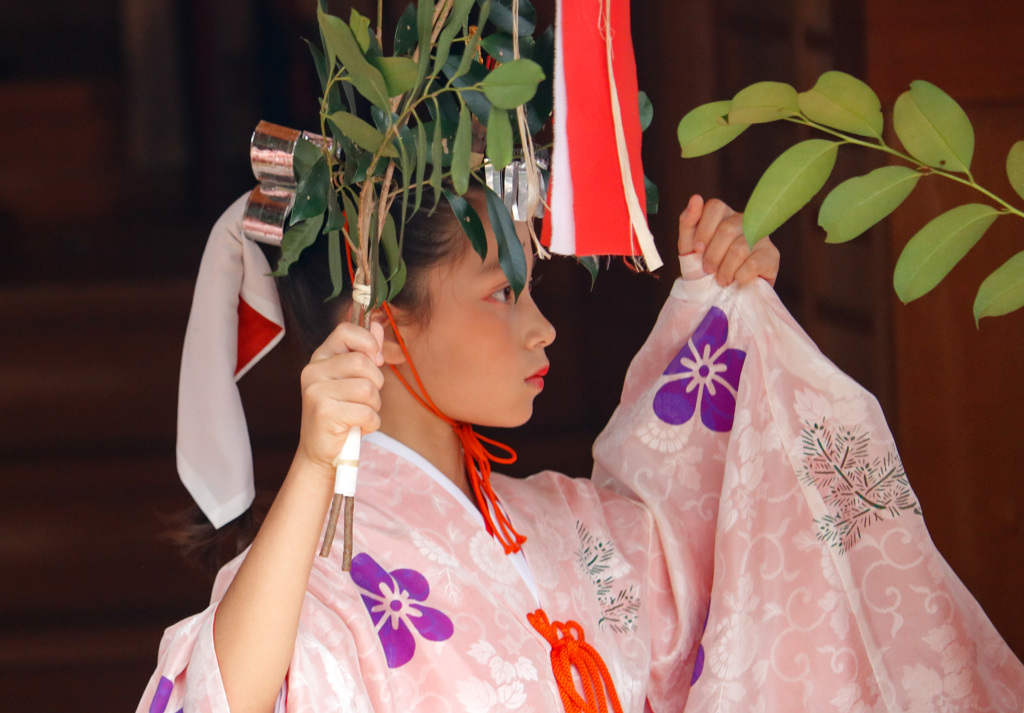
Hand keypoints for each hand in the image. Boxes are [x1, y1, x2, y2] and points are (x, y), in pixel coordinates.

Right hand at [296, 321, 384, 478]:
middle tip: (367, 398)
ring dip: (374, 406)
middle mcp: (314, 371)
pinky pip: (366, 413)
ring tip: (360, 414)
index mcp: (321, 358)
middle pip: (362, 363)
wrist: (320, 451)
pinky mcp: (324, 414)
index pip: (346, 331)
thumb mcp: (353, 379)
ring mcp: (316, 392)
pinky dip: (370, 423)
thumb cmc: (341, 412)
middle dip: (376, 383)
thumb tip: (377, 323)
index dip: (368, 342)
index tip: (376, 360)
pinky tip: (357, 427)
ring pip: (367, 389)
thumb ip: (365, 351)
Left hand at [677, 194, 778, 286]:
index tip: (697, 249)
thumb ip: (688, 223)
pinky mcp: (772, 256)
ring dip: (725, 270)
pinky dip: (739, 277)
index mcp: (724, 215)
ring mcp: (761, 237)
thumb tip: (695, 197)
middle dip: (712, 255)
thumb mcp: (689, 248)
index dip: (704, 229)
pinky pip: (753, 264)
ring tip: (721, 280)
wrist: (721, 295)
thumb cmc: (704, 268)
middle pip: (727, 229)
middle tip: (708, 270)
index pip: (715, 206)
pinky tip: (737, 280)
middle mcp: (745, 221)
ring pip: (740, 249)